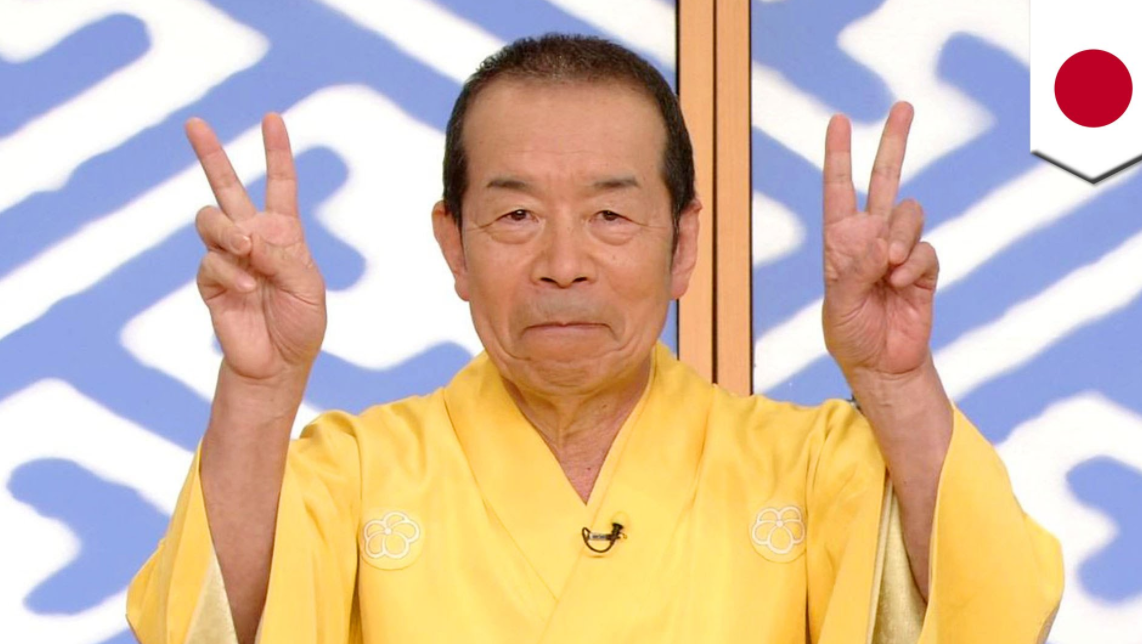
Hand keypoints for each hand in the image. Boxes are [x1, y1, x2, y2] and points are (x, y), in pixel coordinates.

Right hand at [190, 113, 326, 382]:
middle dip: (210, 153)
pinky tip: (245, 291)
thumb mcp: (307, 284)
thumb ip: (280, 256)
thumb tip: (245, 238)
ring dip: (227, 231)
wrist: (279, 362)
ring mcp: (227, 256)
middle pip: (226, 186)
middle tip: (194, 122)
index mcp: (283, 232)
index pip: (279, 183)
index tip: (272, 118)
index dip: (276, 151)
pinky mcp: (209, 280)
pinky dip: (230, 273)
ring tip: (246, 251)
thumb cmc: (300, 322)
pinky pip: (211, 262)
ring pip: (210, 220)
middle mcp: (252, 236)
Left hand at [821, 101, 937, 379]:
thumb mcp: (838, 303)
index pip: (839, 188)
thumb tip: (885, 245)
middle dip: (894, 142)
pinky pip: (925, 249)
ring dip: (900, 237)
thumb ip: (857, 270)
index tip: (839, 120)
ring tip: (887, 270)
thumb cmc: (849, 334)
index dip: (839, 155)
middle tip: (903, 106)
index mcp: (840, 239)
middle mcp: (871, 236)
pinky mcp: (924, 267)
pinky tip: (902, 284)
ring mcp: (900, 249)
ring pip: (911, 213)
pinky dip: (913, 265)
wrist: (881, 364)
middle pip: (885, 178)